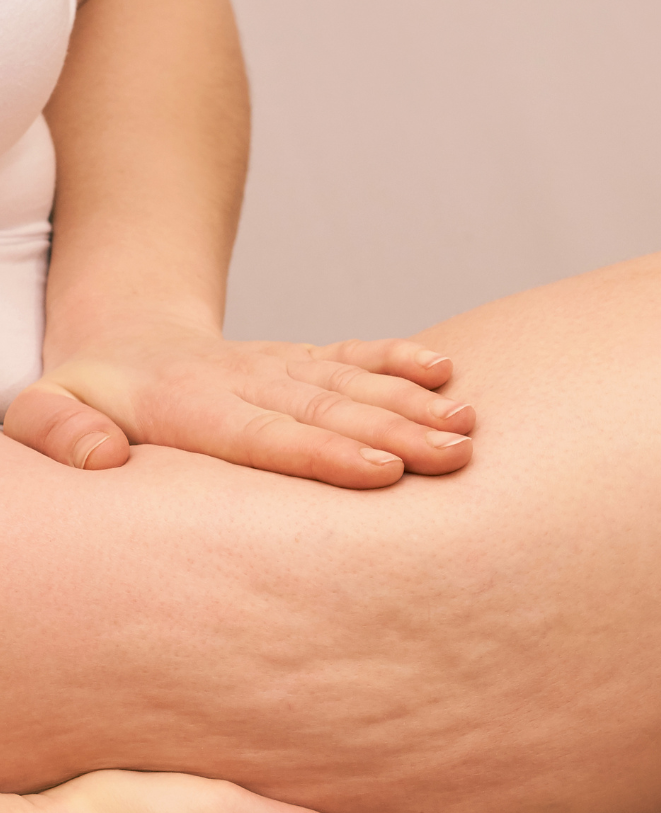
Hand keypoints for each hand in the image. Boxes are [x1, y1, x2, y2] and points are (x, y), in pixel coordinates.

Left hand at [3, 325, 474, 487]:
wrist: (125, 341)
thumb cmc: (87, 396)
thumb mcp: (40, 408)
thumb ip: (57, 430)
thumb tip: (98, 459)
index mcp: (186, 406)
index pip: (264, 433)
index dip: (324, 452)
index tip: (382, 471)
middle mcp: (244, 381)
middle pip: (327, 408)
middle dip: (394, 431)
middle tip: (452, 454)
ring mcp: (278, 367)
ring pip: (350, 381)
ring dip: (412, 404)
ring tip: (466, 427)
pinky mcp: (300, 360)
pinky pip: (353, 353)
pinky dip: (399, 362)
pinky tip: (446, 373)